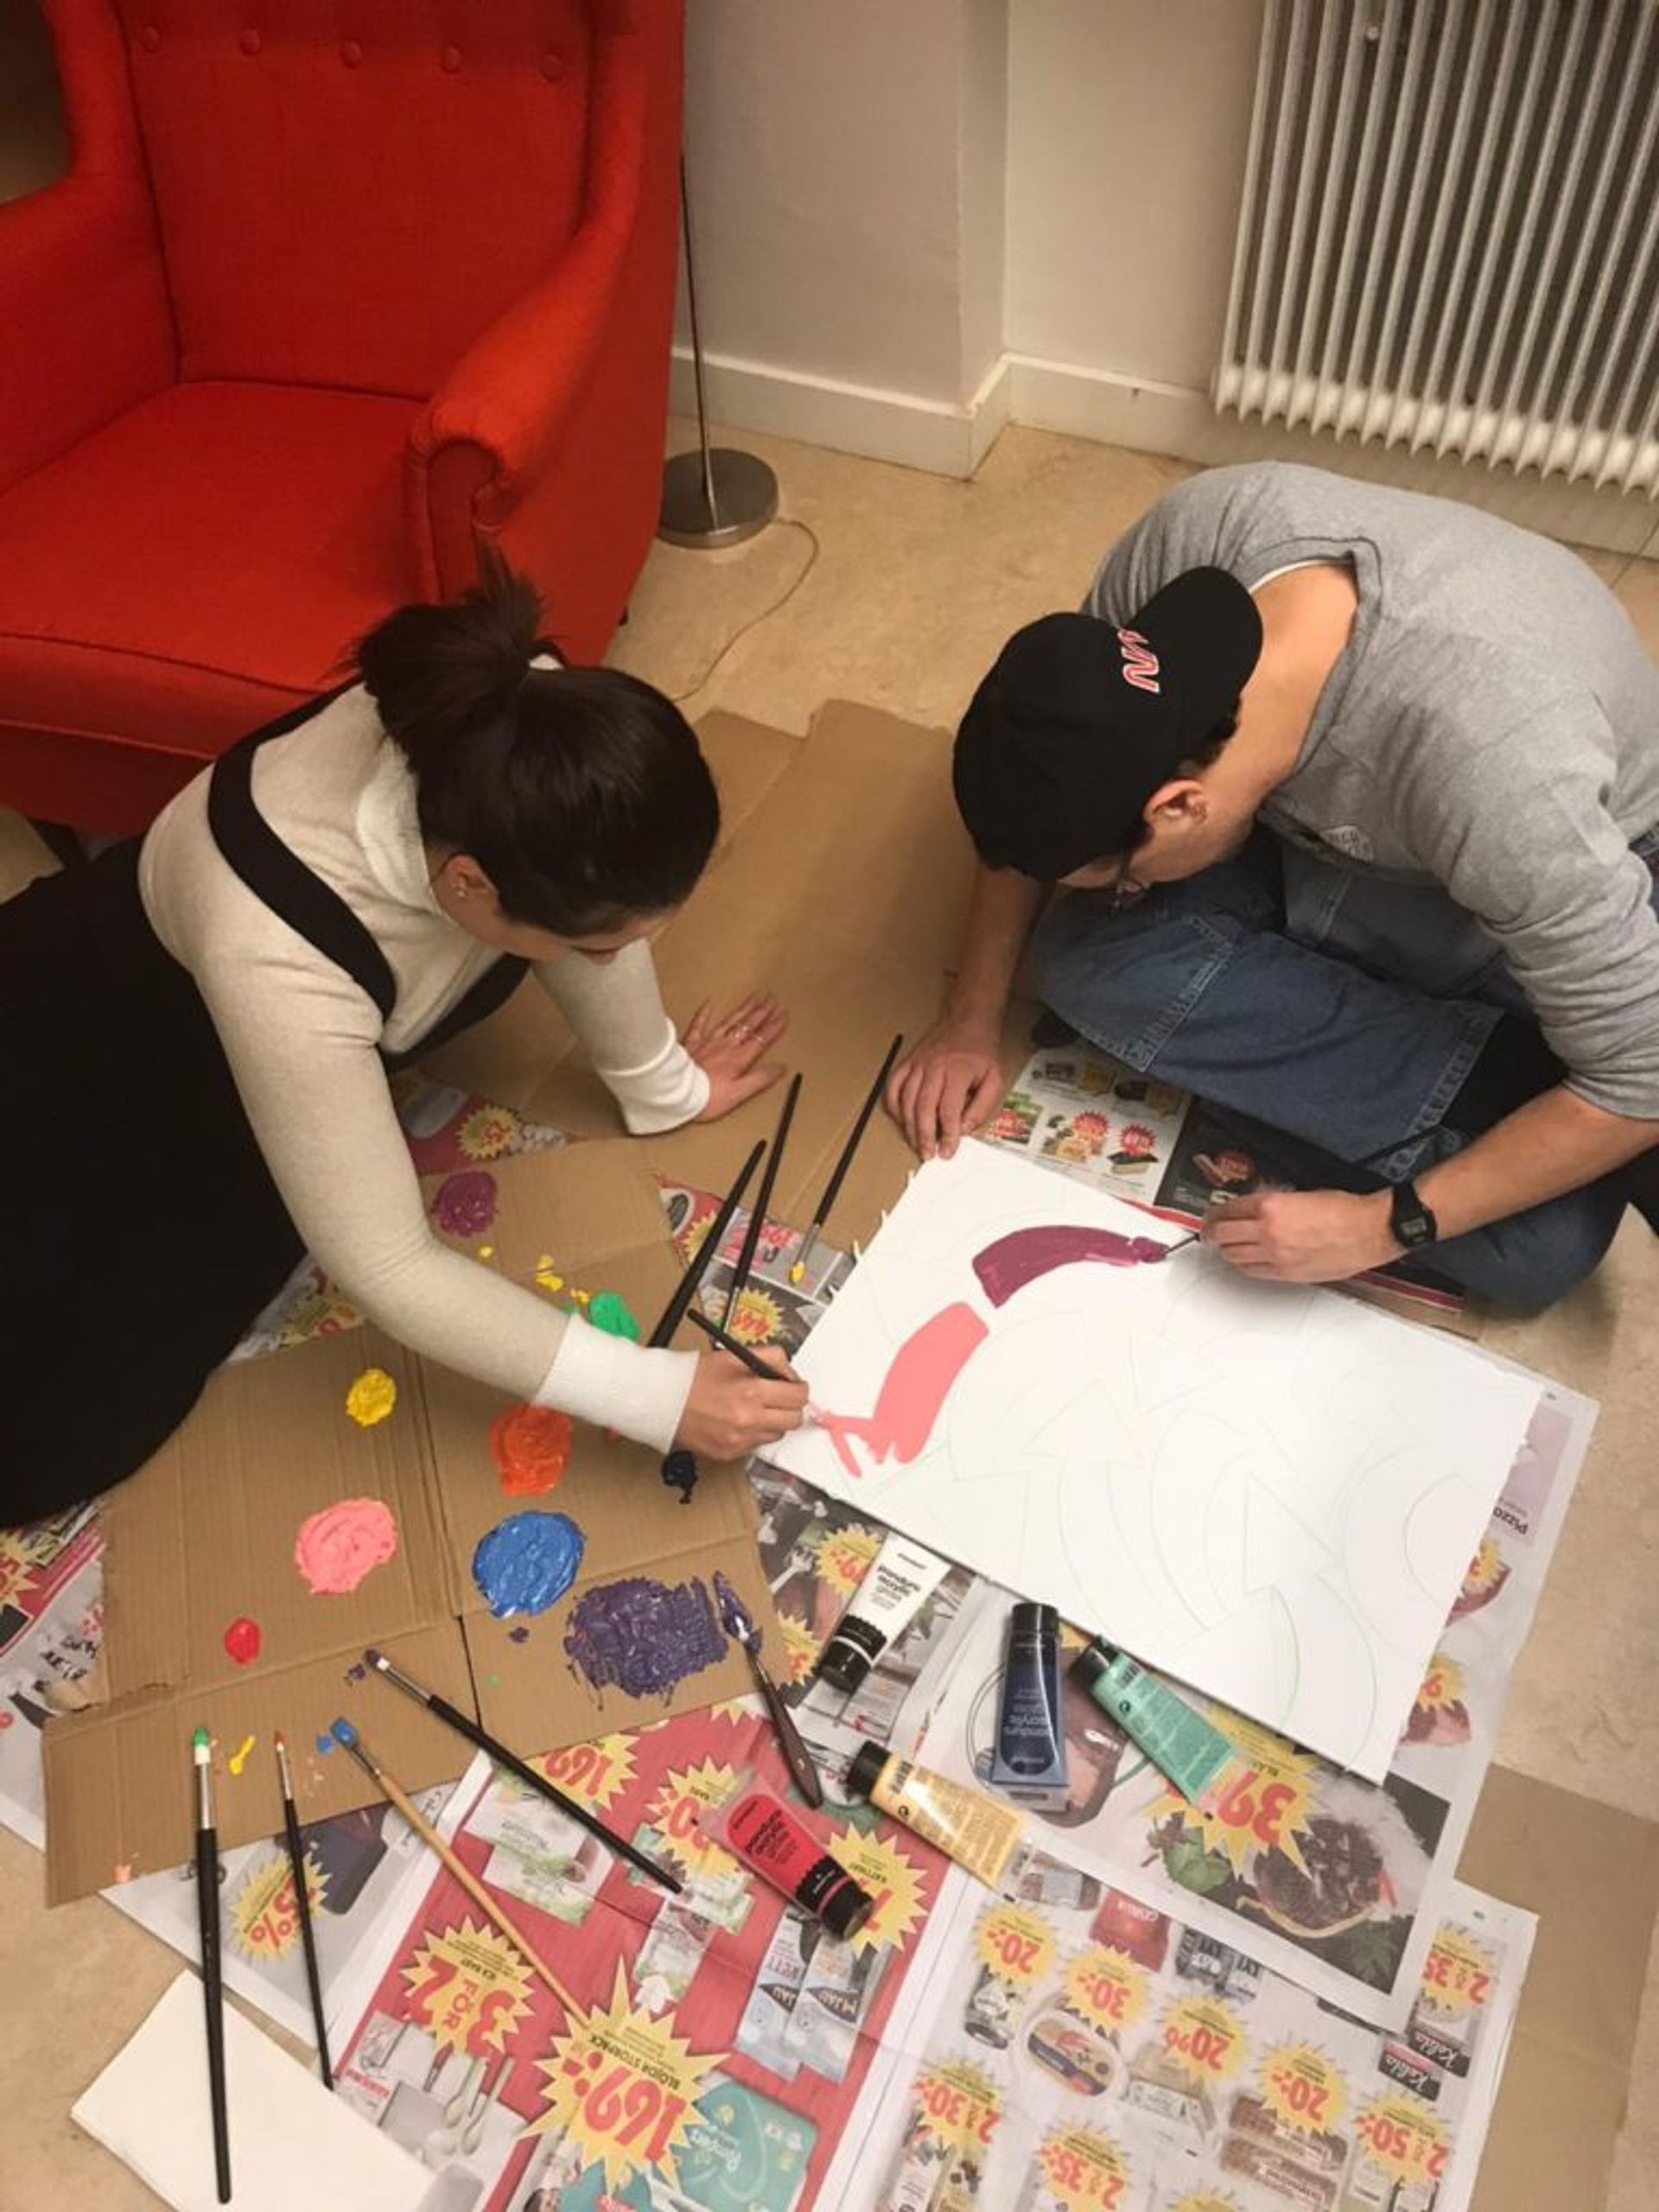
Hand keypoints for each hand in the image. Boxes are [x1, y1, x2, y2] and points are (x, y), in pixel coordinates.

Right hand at [676, 1348, 809, 1459]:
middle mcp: (748, 1419)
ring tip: (753, 1408)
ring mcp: (739, 1440)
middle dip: (790, 1407)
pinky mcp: (729, 1454)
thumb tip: (789, 1372)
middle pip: (794, 1420)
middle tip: (779, 1398)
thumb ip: (769, 1358)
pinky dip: (752, 1433)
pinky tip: (737, 1420)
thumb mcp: (734, 1355)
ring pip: (777, 1434)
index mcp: (751, 1391)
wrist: (662, 1400)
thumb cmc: (693, 1376)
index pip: (798, 1396)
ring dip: (772, 1421)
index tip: (793, 1386)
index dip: (798, 1388)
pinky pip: (755, 1445)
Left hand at [684, 993, 789, 1120]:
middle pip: (748, 1025)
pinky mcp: (691, 1043)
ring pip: (730, 1021)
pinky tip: (709, 1004)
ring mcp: (708, 1042)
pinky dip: (704, 1014)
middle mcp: (725, 1046)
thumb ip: (760, 1079)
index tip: (783, 1015)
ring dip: (743, 1009)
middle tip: (772, 999)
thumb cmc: (706, 1097)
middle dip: (762, 1012)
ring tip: (754, 998)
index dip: (774, 1027)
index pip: (761, 1039)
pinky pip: (698, 1024)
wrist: (676, 1093)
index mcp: (738, 1058)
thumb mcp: (739, 1093)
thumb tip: (779, 1068)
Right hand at [886, 1015, 1006, 1159]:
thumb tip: (964, 1129)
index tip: (947, 1151)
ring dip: (909, 1126)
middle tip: (927, 1154)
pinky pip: (893, 1087)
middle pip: (923, 1108)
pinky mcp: (908, 1062)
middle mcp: (934, 1068)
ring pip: (906, 1100)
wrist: (967, 1020)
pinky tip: (901, 1120)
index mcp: (958, 1071)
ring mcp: (917, 1064)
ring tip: (915, 1144)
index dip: (947, 1134)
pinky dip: (894, 1106)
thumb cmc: (981, 1051)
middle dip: (924, 1136)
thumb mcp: (995, 1078)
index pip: (949, 1110)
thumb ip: (982, 1106)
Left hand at [1203, 1189, 1400, 1281]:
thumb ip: (1273, 1204)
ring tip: (1226, 1245)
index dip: (1215, 1213)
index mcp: (1271, 1206)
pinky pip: (1253, 1272)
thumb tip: (1254, 1211)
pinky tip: (1245, 1260)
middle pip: (1223, 1235)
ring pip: (1234, 1256)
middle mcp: (1268, 1232)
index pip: (1227, 1210)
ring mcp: (1276, 1256)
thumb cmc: (1345, 1210)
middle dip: (1212, 1232)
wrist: (1370, 1230)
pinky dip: (1244, 1265)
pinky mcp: (1287, 1274)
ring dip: (1226, 1250)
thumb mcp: (1301, 1194)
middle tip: (1210, 1230)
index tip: (1212, 1214)